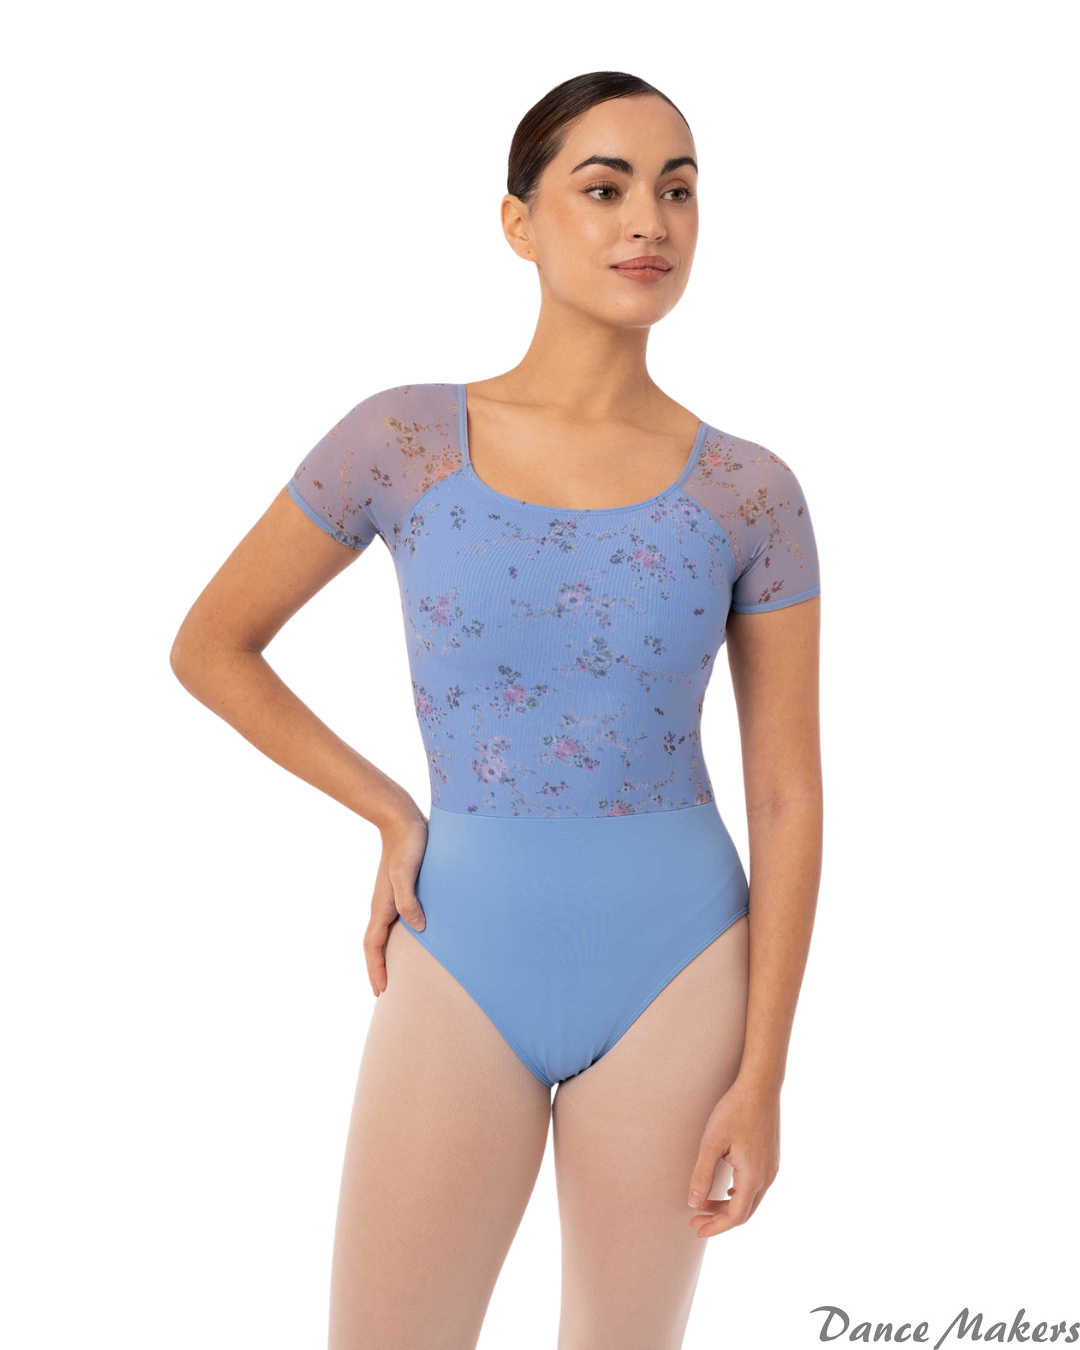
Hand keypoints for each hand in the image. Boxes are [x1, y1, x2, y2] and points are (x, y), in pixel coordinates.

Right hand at [363, 807, 428, 995]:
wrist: (403, 820)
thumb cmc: (409, 845)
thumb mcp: (407, 872)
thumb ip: (409, 899)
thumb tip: (416, 927)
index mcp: (381, 906)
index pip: (373, 945)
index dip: (376, 968)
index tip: (381, 991)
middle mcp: (383, 905)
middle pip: (375, 944)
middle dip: (377, 968)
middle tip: (383, 991)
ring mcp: (390, 898)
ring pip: (384, 934)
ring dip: (385, 955)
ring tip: (394, 972)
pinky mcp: (401, 890)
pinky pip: (394, 922)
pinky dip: (397, 938)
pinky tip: (411, 939)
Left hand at [686, 1078, 780, 1236]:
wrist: (761, 1086)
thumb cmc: (735, 1110)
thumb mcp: (712, 1142)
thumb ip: (702, 1174)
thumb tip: (693, 1203)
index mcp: (753, 1176)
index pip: (735, 1216)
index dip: (716, 1226)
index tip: (696, 1228)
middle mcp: (767, 1177)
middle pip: (744, 1212)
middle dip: (719, 1218)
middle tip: (695, 1218)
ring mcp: (772, 1167)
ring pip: (751, 1199)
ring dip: (727, 1205)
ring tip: (704, 1203)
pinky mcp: (772, 1158)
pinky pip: (756, 1186)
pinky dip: (739, 1194)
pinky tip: (725, 1190)